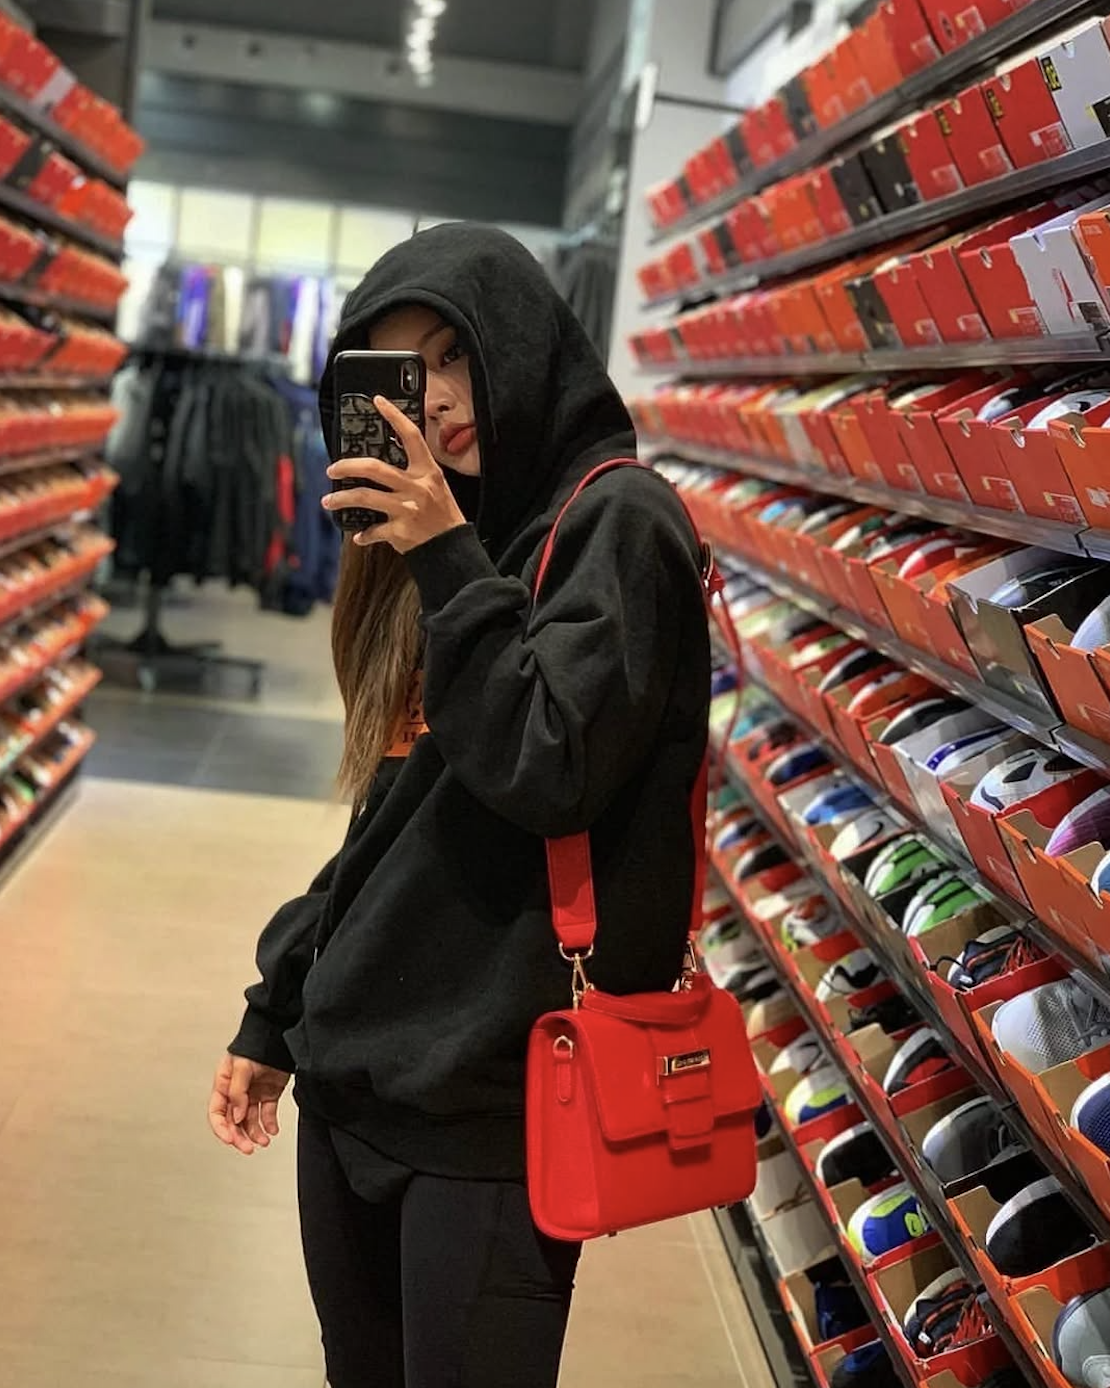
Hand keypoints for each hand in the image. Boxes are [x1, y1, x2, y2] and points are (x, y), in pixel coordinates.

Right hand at [208, 1052, 290, 1155]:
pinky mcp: (269, 1093)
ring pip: (250, 1121)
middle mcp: (237, 1092)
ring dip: (255, 1134)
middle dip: (240, 1136)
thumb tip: (237, 1115)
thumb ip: (237, 1091)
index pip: (217, 1112)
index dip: (221, 1128)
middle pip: (233, 1121)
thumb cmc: (255, 1044)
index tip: (230, 1139)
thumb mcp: (241, 1066)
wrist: (278, 1035)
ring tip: (263, 1141)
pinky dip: (269, 1124)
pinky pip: (267, 1114)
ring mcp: (253, 1093)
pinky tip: (272, 1131)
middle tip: (248, 1147)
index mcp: (224, 1084)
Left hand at [323, 396, 466, 552]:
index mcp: (428, 472)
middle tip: (333, 469)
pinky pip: (373, 530)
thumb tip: (380, 466)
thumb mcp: (435, 486)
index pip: (411, 437)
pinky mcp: (400, 531)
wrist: (452, 548)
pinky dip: (362, 534)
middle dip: (347, 466)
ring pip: (364, 497)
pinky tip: (358, 535)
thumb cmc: (443, 515)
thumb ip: (413, 473)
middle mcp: (417, 488)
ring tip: (329, 502)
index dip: (394, 416)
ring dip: (341, 499)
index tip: (378, 401)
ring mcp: (407, 510)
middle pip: (374, 468)